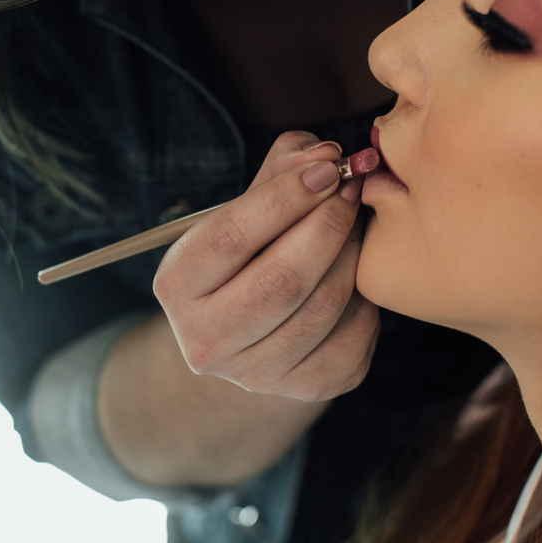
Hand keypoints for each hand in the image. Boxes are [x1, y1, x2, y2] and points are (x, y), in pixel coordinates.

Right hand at [153, 131, 380, 400]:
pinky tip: (356, 276)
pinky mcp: (305, 388)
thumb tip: (324, 154)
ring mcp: (254, 374)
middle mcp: (204, 340)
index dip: (286, 197)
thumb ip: (281, 169)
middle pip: (280, 281)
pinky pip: (354, 338)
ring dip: (351, 258)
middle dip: (327, 226)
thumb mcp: (248, 207)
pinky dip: (365, 299)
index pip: (231, 236)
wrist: (254, 333)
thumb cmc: (252, 252)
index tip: (329, 167)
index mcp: (176, 285)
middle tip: (353, 191)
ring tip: (357, 227)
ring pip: (322, 310)